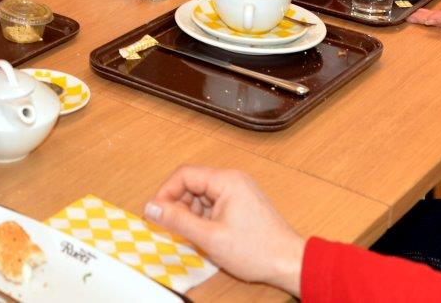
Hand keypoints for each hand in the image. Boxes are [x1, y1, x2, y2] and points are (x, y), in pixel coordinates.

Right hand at [144, 166, 305, 295]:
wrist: (290, 264)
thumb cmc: (255, 251)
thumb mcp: (209, 238)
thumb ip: (177, 221)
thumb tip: (150, 208)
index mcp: (226, 181)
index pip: (184, 175)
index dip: (165, 193)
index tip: (155, 213)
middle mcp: (233, 180)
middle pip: (192, 183)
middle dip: (179, 205)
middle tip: (173, 228)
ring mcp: (239, 191)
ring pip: (202, 195)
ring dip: (192, 213)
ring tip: (195, 236)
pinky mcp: (242, 204)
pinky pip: (214, 204)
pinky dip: (205, 218)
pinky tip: (207, 236)